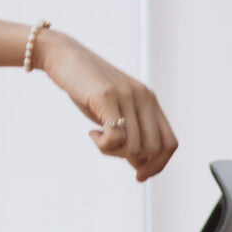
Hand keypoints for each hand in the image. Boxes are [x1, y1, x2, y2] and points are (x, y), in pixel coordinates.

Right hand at [34, 30, 178, 181]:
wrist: (62, 56)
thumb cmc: (85, 87)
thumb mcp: (112, 112)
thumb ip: (129, 133)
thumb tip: (140, 164)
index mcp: (150, 101)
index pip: (169, 143)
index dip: (158, 165)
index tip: (138, 175)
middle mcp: (144, 98)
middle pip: (154, 148)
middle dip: (133, 160)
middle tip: (109, 151)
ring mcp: (127, 96)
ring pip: (135, 146)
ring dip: (114, 152)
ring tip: (97, 138)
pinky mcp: (106, 96)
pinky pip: (116, 137)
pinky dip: (103, 145)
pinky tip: (92, 133)